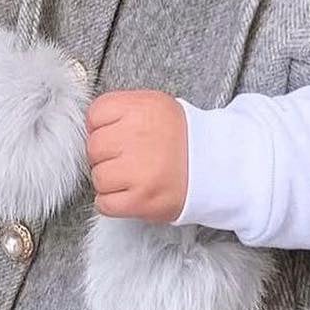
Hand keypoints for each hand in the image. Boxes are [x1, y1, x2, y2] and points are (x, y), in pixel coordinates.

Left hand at [87, 90, 189, 222]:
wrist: (218, 167)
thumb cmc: (182, 138)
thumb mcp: (157, 106)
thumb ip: (123, 110)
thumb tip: (91, 128)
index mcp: (142, 109)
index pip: (95, 115)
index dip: (101, 128)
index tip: (115, 136)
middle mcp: (138, 136)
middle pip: (93, 148)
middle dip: (106, 156)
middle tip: (127, 160)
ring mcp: (138, 170)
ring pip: (97, 177)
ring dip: (110, 181)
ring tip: (133, 177)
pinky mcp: (140, 199)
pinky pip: (104, 203)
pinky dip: (112, 203)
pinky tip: (130, 194)